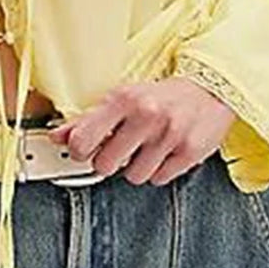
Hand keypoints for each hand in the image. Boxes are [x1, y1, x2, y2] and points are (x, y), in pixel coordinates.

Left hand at [48, 77, 236, 185]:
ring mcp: (169, 136)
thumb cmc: (161, 95)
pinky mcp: (189, 153)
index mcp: (124, 98)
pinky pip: (159, 179)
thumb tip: (58, 136)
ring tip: (145, 147)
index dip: (79, 151)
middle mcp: (147, 115)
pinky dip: (159, 170)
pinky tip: (163, 152)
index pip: (83, 140)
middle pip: (105, 165)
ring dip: (136, 167)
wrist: (210, 88)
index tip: (83, 149)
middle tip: (119, 148)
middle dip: (109, 161)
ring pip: (133, 177)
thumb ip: (88, 119)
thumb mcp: (123, 97)